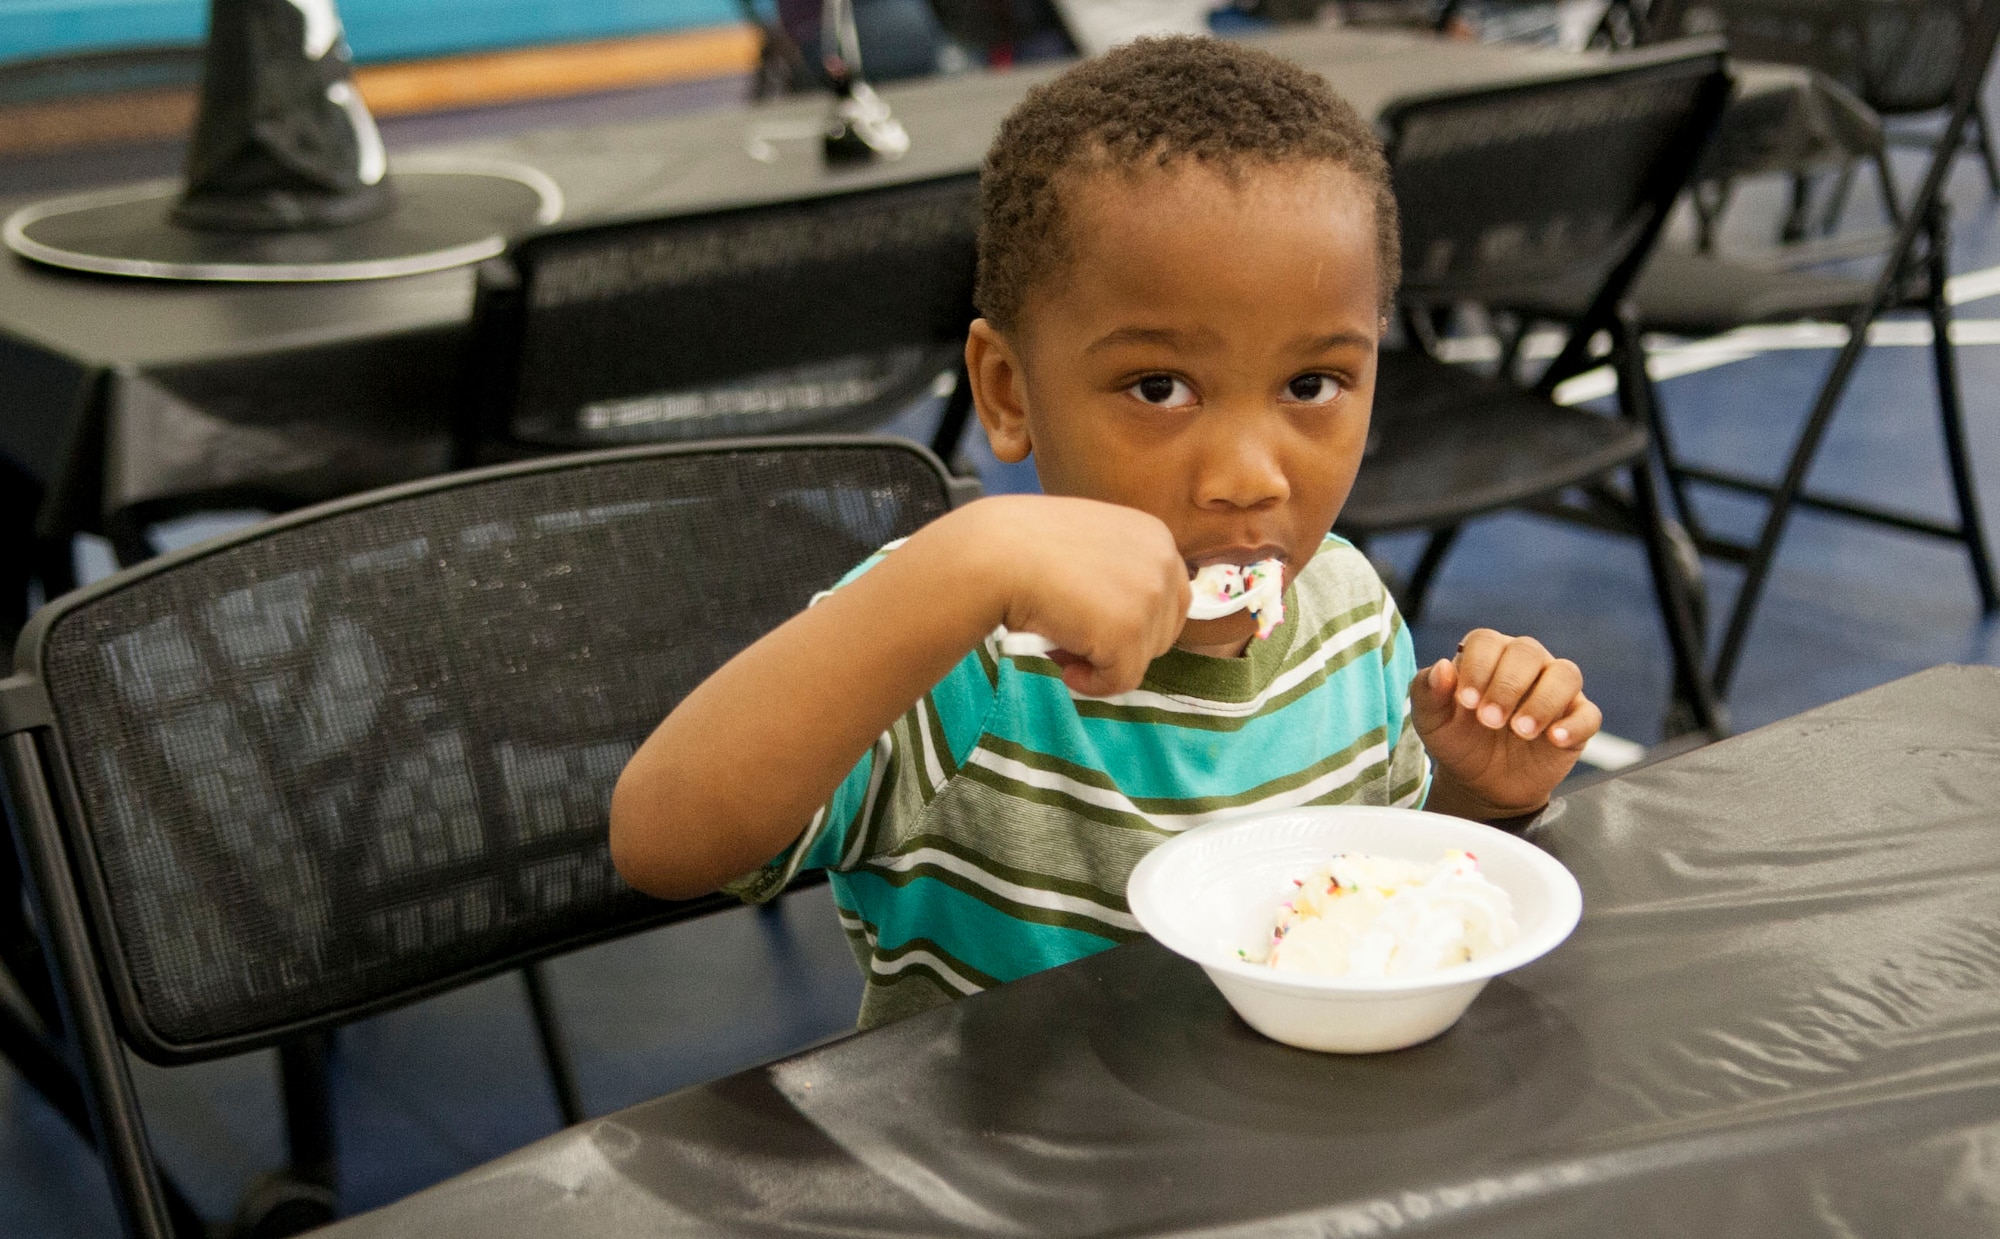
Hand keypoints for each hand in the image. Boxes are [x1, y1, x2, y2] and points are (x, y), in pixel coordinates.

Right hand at [972, 495, 1189, 696]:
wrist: (996, 553)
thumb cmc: (1027, 547)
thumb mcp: (1091, 545)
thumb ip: (1119, 570)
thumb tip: (1125, 619)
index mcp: (1156, 536)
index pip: (1170, 597)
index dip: (1133, 621)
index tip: (1096, 624)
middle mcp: (1164, 562)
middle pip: (1163, 630)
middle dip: (1124, 643)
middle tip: (1076, 637)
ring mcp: (1150, 597)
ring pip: (1143, 657)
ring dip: (1105, 660)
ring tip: (1063, 644)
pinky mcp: (1130, 632)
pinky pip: (1122, 680)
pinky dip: (1093, 684)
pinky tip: (1065, 668)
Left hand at [1409, 628, 1599, 818]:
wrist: (1481, 784)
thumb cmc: (1457, 741)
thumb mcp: (1432, 721)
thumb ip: (1428, 692)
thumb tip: (1441, 666)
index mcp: (1488, 655)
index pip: (1487, 641)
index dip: (1477, 667)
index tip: (1466, 702)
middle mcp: (1526, 664)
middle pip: (1527, 652)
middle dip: (1507, 686)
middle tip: (1490, 720)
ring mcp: (1555, 690)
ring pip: (1565, 674)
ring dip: (1542, 701)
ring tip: (1521, 731)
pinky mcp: (1577, 720)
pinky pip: (1588, 714)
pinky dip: (1574, 724)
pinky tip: (1554, 738)